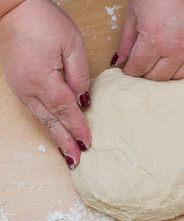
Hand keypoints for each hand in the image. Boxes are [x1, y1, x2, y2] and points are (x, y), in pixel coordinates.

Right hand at [0, 0, 90, 169]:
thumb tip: (83, 100)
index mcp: (44, 80)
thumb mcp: (72, 45)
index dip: (78, 129)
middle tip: (76, 161)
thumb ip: (79, 76)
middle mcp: (30, 89)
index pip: (67, 112)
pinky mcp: (19, 83)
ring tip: (66, 153)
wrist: (14, 8)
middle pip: (51, 122)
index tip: (88, 144)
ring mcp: (21, 88)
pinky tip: (52, 130)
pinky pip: (34, 110)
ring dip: (54, 137)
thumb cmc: (45, 22)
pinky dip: (45, 123)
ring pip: (41, 119)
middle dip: (64, 143)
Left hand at [111, 0, 183, 80]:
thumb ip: (126, 39)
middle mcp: (172, 49)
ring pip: (171, 77)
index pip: (138, 68)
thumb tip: (120, 59)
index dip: (130, 72)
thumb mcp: (135, 11)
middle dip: (143, 75)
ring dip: (160, 75)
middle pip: (154, 77)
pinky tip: (169, 64)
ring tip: (154, 67)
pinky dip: (176, 71)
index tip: (127, 71)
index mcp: (153, 39)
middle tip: (138, 69)